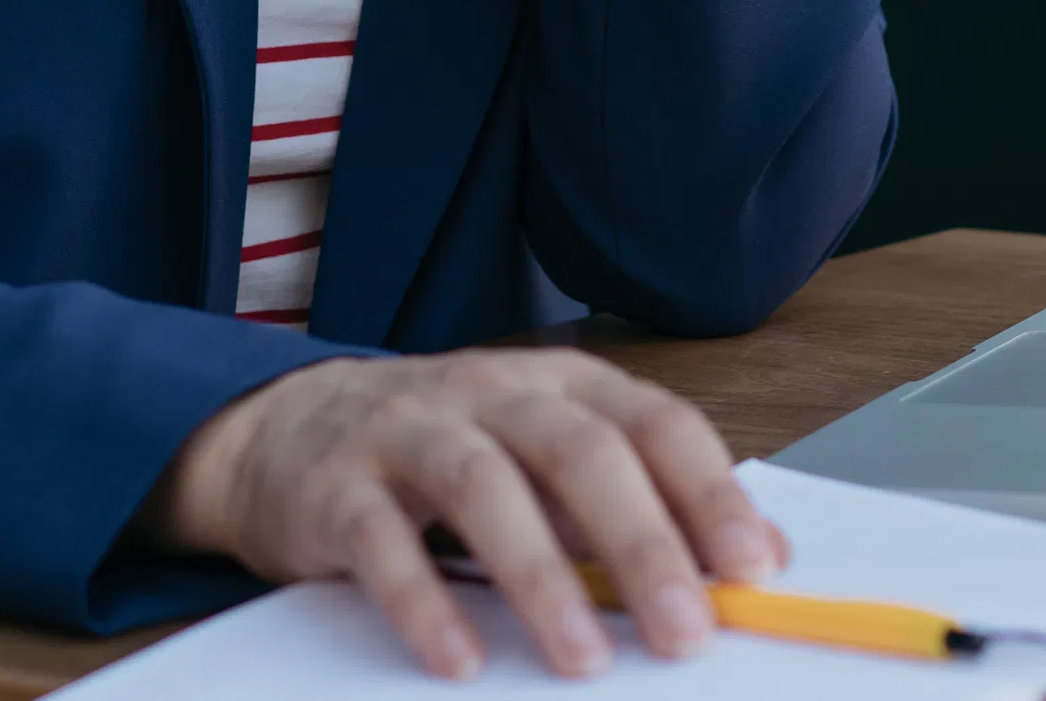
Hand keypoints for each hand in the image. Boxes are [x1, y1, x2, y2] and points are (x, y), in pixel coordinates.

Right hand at [140, 348, 786, 679]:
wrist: (288, 430)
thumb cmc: (445, 455)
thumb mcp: (545, 463)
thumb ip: (637, 501)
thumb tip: (757, 556)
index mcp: (557, 385)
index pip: (652, 421)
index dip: (708, 491)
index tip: (754, 568)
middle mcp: (489, 391)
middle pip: (578, 449)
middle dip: (640, 542)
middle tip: (684, 632)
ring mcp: (407, 428)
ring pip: (483, 484)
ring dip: (540, 576)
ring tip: (583, 659)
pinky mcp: (335, 483)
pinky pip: (382, 539)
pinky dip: (423, 601)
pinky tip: (459, 658)